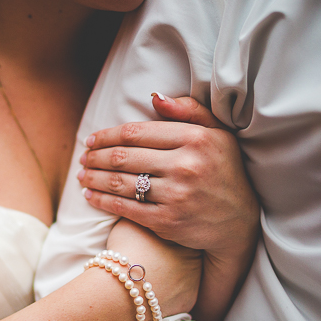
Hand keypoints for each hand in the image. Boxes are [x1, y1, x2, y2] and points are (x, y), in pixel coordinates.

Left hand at [80, 94, 260, 320]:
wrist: (240, 223)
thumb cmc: (224, 171)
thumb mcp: (218, 134)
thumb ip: (189, 110)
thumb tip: (155, 97)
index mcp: (194, 139)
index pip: (136, 133)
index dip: (107, 135)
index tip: (91, 139)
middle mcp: (185, 165)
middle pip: (124, 157)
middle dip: (96, 157)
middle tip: (83, 158)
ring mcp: (176, 194)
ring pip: (120, 182)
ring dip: (93, 178)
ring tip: (81, 175)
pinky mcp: (168, 221)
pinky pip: (125, 208)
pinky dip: (102, 201)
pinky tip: (90, 196)